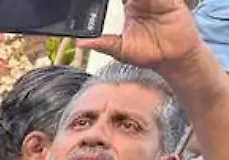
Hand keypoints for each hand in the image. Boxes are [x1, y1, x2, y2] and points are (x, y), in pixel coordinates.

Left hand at [85, 0, 206, 71]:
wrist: (171, 61)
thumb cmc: (148, 55)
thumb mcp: (120, 50)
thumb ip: (102, 44)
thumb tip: (81, 43)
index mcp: (130, 7)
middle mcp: (143, 1)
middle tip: (123, 0)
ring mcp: (157, 1)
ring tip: (130, 0)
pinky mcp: (172, 2)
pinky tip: (146, 0)